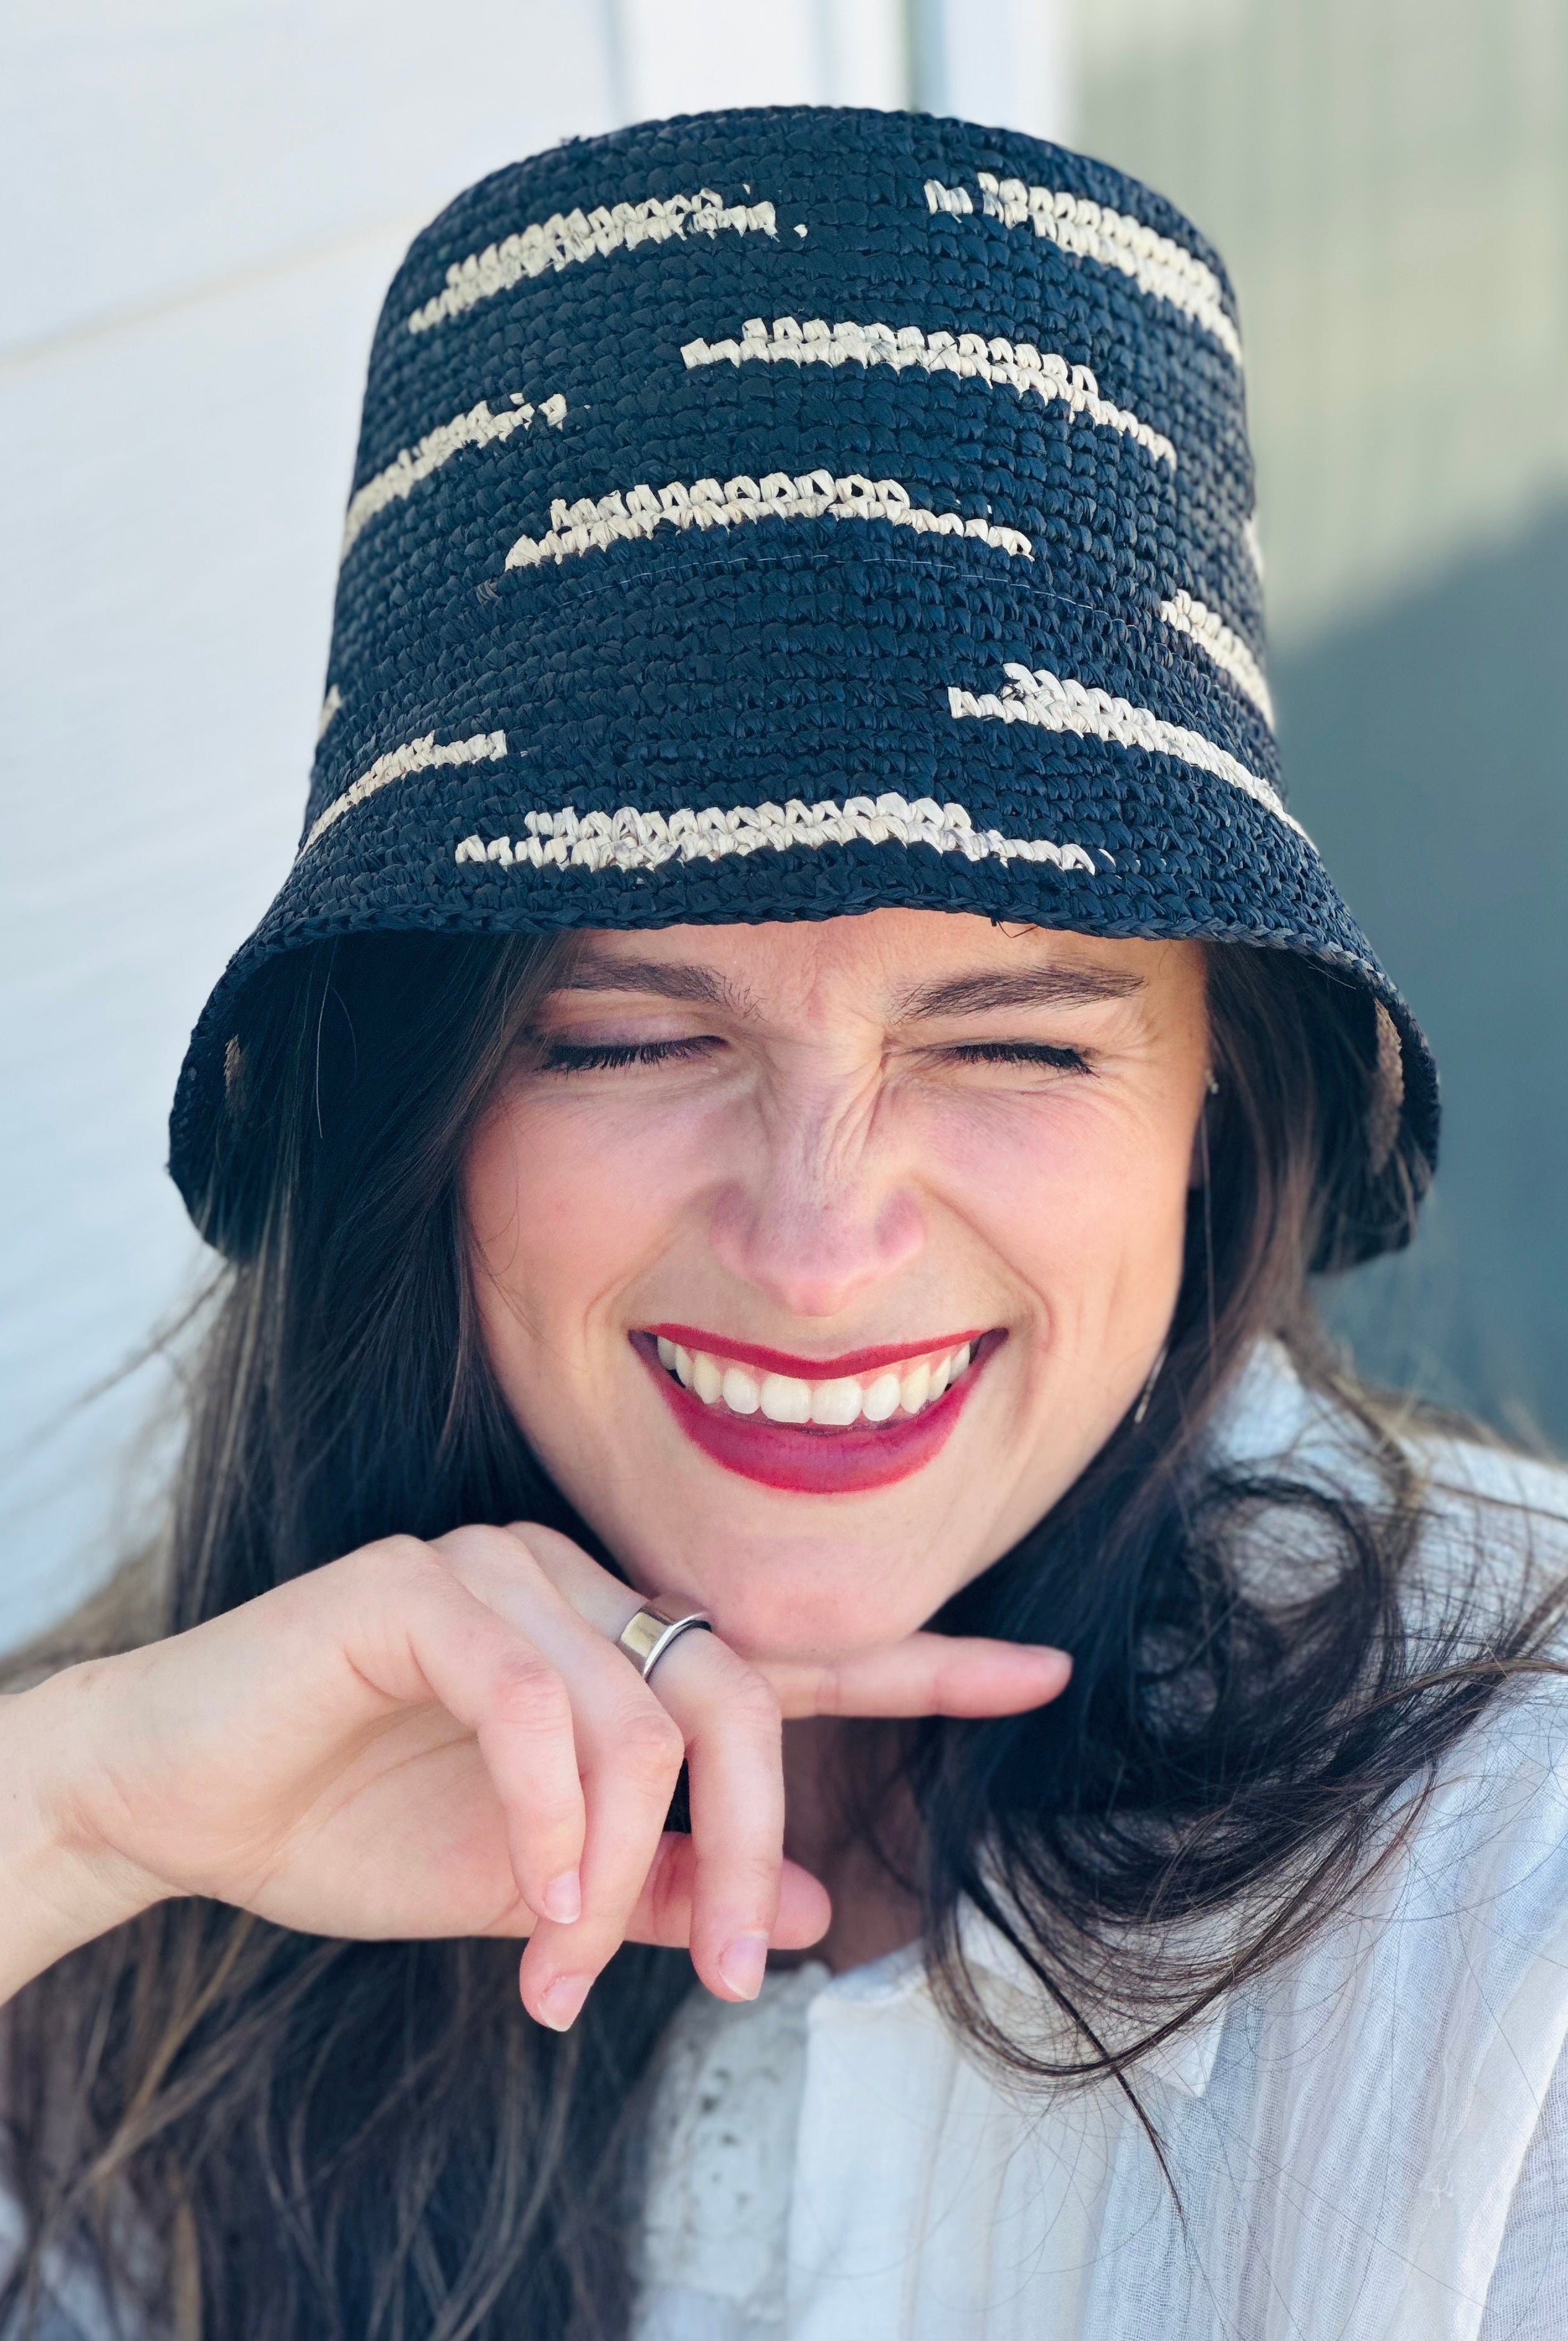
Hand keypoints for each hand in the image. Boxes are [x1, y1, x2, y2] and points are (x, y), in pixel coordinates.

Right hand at [8, 1525, 1069, 2025]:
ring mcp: (507, 1573)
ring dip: (622, 1869)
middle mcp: (586, 1589)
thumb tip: (812, 1908)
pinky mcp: (426, 1585)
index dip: (925, 1665)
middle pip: (743, 1695)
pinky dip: (553, 1817)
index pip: (798, 1659)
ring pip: (645, 1711)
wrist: (186, 1797)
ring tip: (561, 1968)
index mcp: (625, 1654)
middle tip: (736, 1983)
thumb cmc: (359, 1826)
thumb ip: (673, 1888)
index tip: (1048, 1674)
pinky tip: (530, 1894)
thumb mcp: (548, 1893)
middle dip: (751, 1848)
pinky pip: (540, 1701)